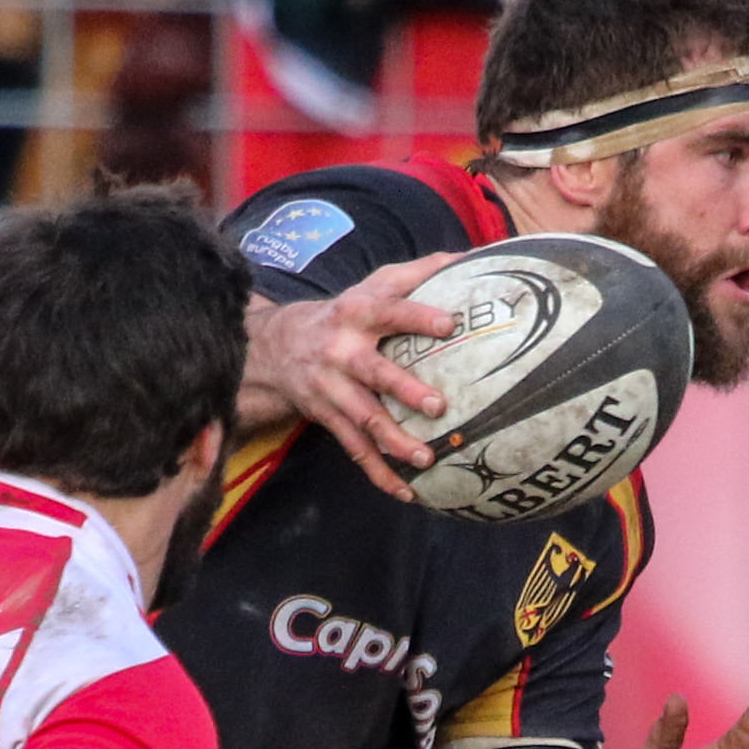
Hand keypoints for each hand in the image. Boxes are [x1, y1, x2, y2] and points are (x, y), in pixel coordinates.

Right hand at [241, 252, 466, 496]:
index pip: (390, 313)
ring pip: (364, 419)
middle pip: (374, 373)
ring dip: (394, 442)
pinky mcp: (328, 418)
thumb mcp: (372, 286)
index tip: (449, 323)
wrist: (278, 346)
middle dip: (404, 390)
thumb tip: (470, 257)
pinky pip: (355, 450)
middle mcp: (342, 352)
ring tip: (425, 459)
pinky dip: (379, 474)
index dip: (417, 317)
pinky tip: (406, 492)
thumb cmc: (345, 314)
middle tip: (438, 406)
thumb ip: (418, 273)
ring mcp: (332, 389)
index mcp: (357, 315)